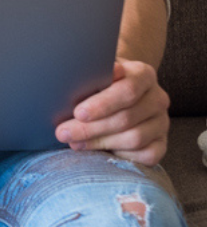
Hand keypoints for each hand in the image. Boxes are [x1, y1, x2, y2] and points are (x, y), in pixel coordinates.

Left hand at [55, 59, 169, 165]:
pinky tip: (99, 151)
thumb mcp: (96, 71)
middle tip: (64, 133)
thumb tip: (78, 78)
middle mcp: (158, 98)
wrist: (119, 89)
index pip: (128, 90)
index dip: (102, 104)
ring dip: (100, 142)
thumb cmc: (102, 79)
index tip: (78, 113)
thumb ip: (92, 74)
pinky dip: (120, 154)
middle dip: (91, 128)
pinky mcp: (162, 143)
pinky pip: (146, 155)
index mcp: (144, 74)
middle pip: (126, 118)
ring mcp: (162, 122)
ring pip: (134, 138)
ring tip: (74, 142)